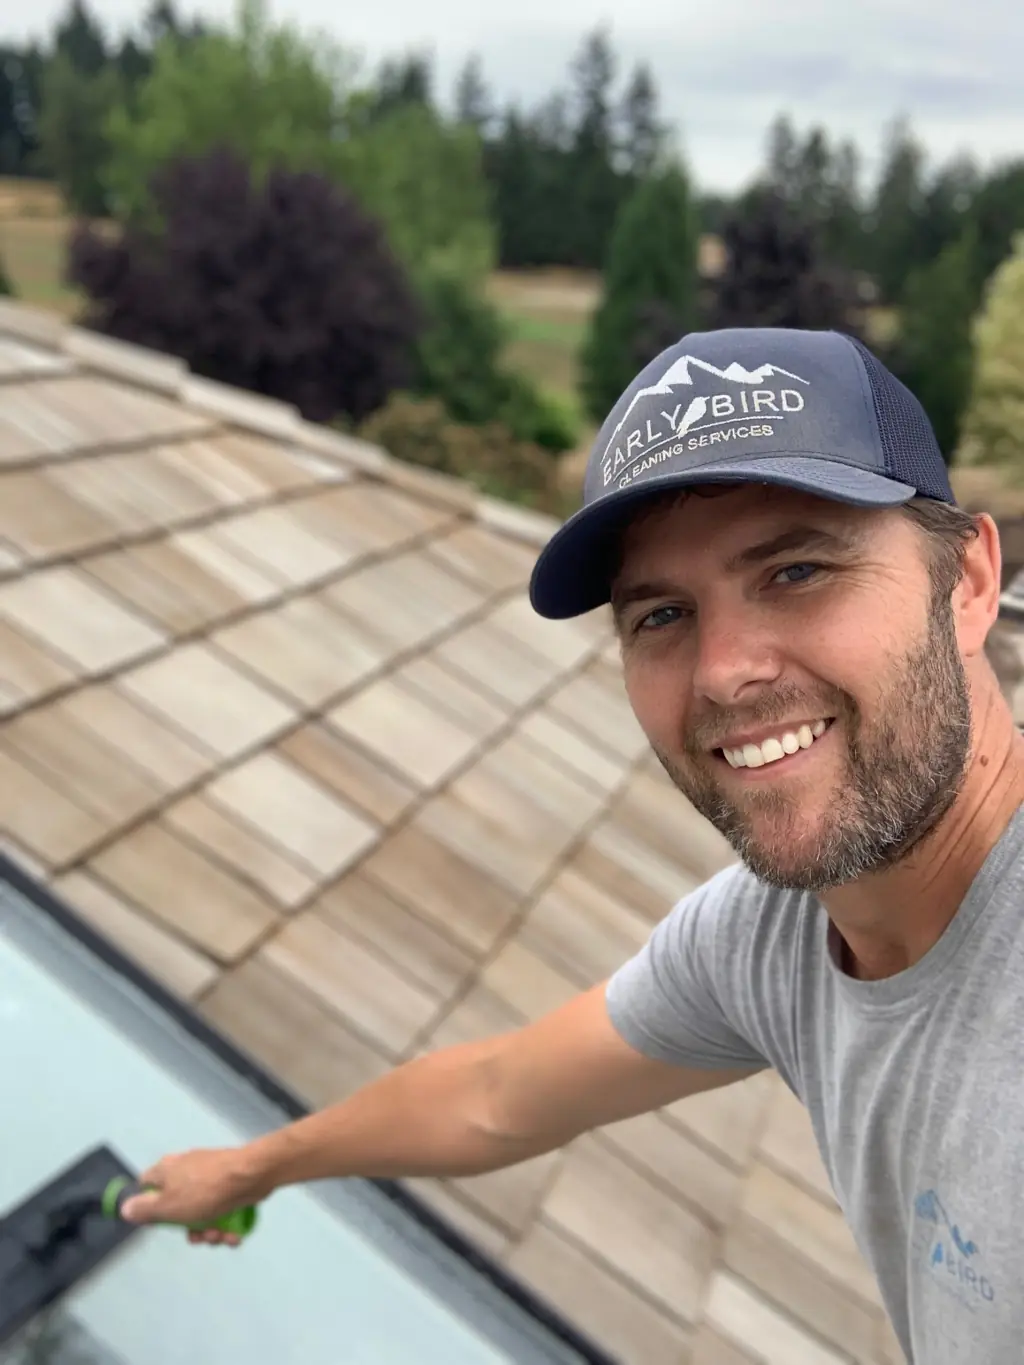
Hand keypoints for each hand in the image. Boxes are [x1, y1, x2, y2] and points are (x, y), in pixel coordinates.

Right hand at [119, 1147, 267, 1246]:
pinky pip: (221, 1209)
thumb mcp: (169, 1206)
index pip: (146, 1186)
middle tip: (200, 1237)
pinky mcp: (229, 1184)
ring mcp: (209, 1176)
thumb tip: (125, 1208)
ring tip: (221, 1237)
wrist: (251, 1175)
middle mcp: (185, 1170)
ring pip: (201, 1212)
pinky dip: (226, 1224)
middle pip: (177, 1207)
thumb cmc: (205, 1191)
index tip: (157, 1223)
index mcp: (167, 1170)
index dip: (147, 1206)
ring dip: (210, 1232)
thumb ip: (146, 1209)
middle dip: (189, 1229)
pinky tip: (234, 1236)